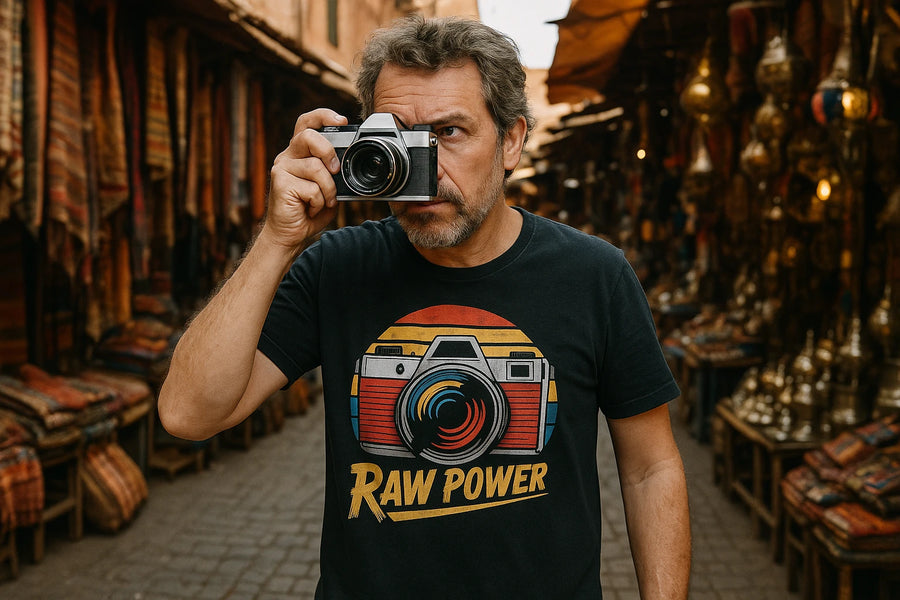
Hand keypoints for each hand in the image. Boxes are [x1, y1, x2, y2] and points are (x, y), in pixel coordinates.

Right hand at [263, 108, 348, 251]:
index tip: (341, 120)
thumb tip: (346, 165)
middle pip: (309, 136)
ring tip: (323, 201)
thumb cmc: (308, 211)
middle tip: (335, 170)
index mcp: (300, 153)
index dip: (323, 116)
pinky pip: (312, 188)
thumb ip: (334, 174)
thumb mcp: (328, 188)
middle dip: (328, 152)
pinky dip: (319, 202)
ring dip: (328, 190)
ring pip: (315, 167)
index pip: (307, 123)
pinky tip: (310, 209)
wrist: (290, 234)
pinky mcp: (280, 182)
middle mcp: (288, 156)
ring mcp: (282, 168)